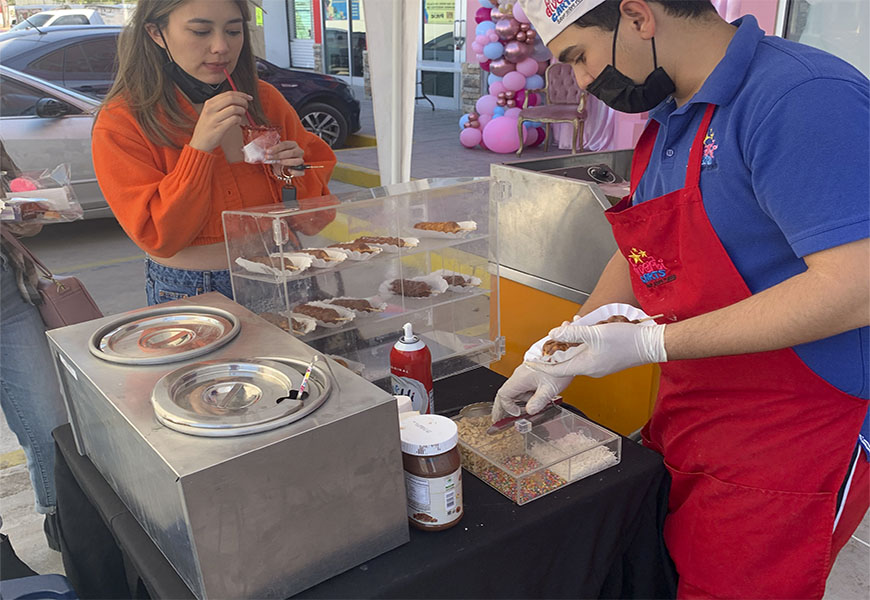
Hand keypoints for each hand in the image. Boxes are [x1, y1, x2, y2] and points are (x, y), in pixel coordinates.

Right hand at [189, 91, 251, 152]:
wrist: (200, 142)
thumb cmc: (207, 128)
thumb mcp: (210, 112)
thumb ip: (221, 105)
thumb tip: (238, 100)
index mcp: (209, 103)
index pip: (228, 93)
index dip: (241, 94)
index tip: (248, 97)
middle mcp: (211, 109)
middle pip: (231, 99)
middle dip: (243, 101)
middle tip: (246, 106)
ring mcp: (214, 118)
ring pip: (234, 108)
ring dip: (242, 111)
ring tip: (241, 115)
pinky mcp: (219, 128)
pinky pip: (233, 119)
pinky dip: (239, 120)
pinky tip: (237, 122)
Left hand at [266, 140, 304, 171]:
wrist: (284, 166)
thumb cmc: (280, 157)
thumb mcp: (276, 152)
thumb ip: (273, 150)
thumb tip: (265, 151)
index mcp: (293, 144)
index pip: (285, 144)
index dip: (276, 148)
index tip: (268, 151)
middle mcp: (299, 151)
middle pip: (291, 153)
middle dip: (278, 155)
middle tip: (268, 157)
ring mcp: (301, 160)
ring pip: (297, 161)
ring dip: (286, 162)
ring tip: (278, 162)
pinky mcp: (302, 169)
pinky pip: (301, 171)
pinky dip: (295, 171)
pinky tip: (289, 170)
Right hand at [491, 364, 571, 422]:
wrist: (565, 352)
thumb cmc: (558, 365)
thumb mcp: (549, 387)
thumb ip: (538, 400)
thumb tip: (530, 411)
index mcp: (520, 378)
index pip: (504, 394)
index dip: (507, 406)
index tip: (517, 413)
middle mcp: (520, 375)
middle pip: (505, 393)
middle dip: (502, 407)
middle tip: (498, 418)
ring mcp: (525, 374)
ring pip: (516, 391)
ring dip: (519, 402)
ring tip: (526, 410)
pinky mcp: (531, 374)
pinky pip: (523, 387)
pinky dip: (525, 397)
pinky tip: (534, 401)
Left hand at [530, 321, 666, 378]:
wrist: (651, 344)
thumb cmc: (627, 340)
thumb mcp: (595, 333)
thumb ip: (573, 333)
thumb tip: (554, 333)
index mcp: (586, 366)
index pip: (558, 369)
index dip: (543, 364)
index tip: (531, 361)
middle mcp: (592, 369)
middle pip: (568, 361)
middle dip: (558, 348)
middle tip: (552, 335)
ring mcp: (600, 366)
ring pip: (579, 355)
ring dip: (571, 343)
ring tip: (569, 327)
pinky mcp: (607, 360)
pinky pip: (589, 353)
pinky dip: (583, 343)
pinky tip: (585, 331)